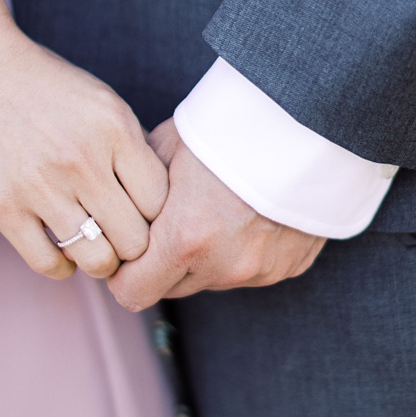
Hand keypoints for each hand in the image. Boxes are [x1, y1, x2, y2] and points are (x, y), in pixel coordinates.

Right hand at [0, 21, 168, 281]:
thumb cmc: (42, 84)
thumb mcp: (101, 101)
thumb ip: (130, 149)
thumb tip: (156, 205)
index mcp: (115, 130)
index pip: (160, 203)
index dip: (156, 216)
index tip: (139, 214)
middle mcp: (82, 160)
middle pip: (135, 239)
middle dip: (132, 245)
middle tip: (119, 238)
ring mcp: (40, 185)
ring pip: (97, 259)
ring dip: (99, 260)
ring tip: (91, 247)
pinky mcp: (2, 205)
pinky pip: (48, 263)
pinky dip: (62, 266)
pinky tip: (60, 249)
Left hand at [105, 120, 325, 310]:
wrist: (305, 123)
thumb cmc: (226, 129)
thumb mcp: (163, 151)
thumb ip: (133, 193)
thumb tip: (111, 212)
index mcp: (185, 239)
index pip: (131, 293)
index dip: (122, 273)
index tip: (126, 248)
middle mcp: (223, 265)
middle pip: (170, 288)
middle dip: (161, 263)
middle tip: (168, 221)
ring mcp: (260, 270)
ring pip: (209, 281)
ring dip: (202, 259)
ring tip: (210, 210)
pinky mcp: (287, 267)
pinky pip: (248, 272)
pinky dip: (239, 252)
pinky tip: (244, 214)